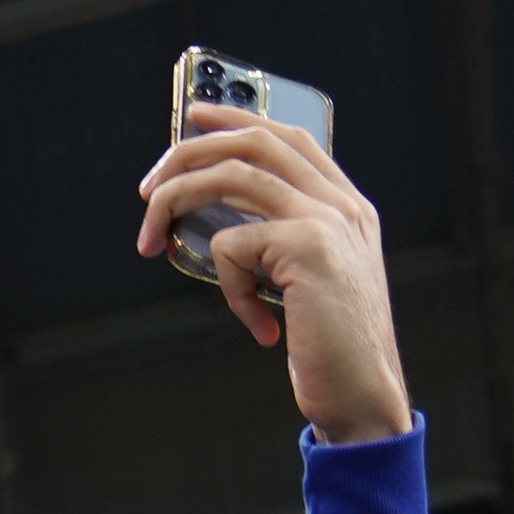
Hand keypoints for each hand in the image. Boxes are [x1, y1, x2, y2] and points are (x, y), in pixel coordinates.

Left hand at [135, 105, 410, 443]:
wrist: (365, 395)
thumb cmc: (332, 350)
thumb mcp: (310, 285)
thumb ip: (282, 246)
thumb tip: (213, 228)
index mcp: (347, 207)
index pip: (288, 137)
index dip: (237, 120)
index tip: (192, 119)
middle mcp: (342, 203)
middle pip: (253, 143)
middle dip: (189, 153)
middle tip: (148, 186)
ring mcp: (328, 220)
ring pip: (231, 177)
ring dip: (175, 201)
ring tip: (150, 240)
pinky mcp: (309, 247)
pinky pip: (231, 246)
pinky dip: (227, 286)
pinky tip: (258, 324)